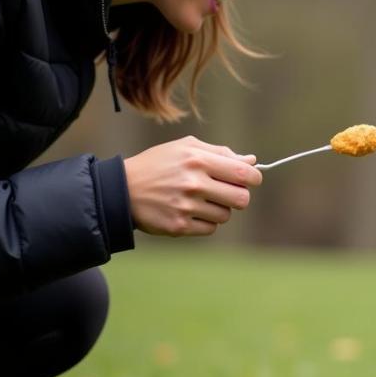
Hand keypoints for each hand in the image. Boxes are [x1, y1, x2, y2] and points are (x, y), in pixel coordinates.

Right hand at [124, 136, 262, 236]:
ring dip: (219, 209)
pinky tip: (190, 211)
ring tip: (200, 200)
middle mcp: (193, 183)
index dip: (254, 178)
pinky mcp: (179, 226)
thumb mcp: (186, 148)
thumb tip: (251, 162)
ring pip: (226, 215)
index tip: (250, 180)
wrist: (122, 189)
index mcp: (198, 160)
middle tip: (227, 192)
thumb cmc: (160, 164)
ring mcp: (186, 207)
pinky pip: (210, 228)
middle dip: (239, 196)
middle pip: (242, 199)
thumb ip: (221, 153)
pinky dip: (205, 222)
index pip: (244, 174)